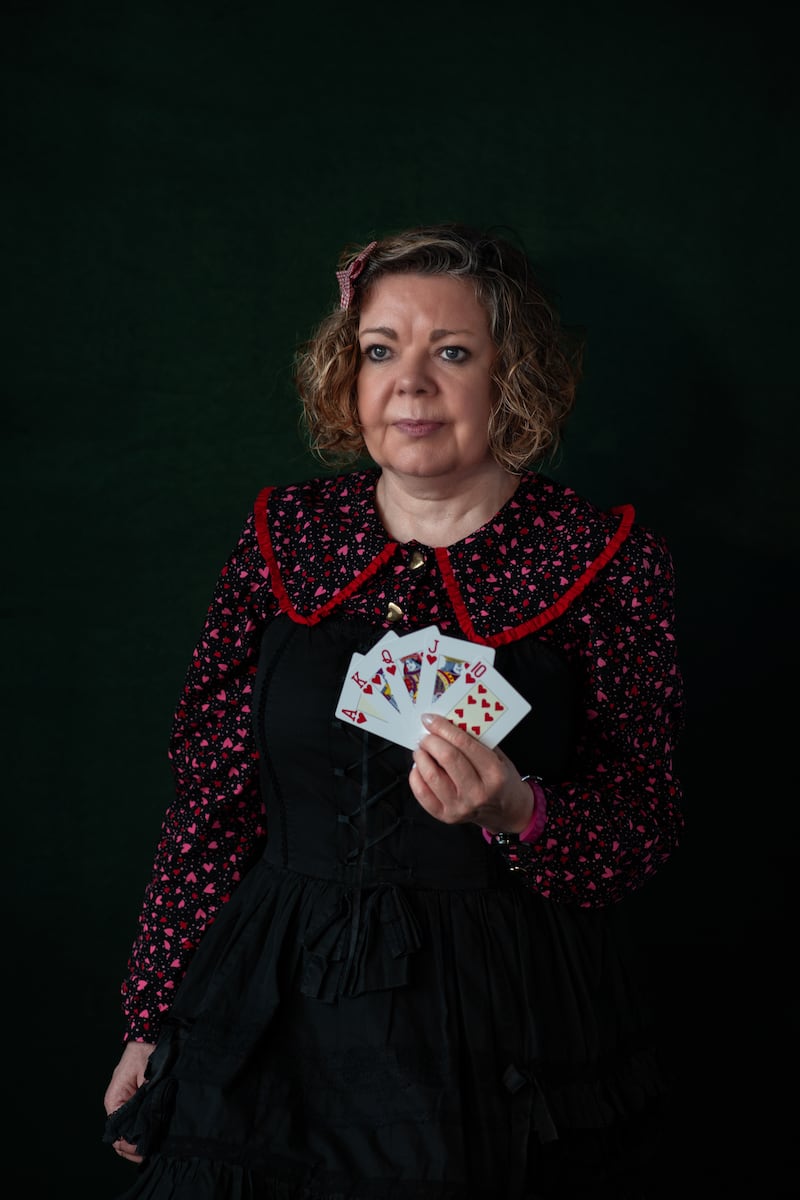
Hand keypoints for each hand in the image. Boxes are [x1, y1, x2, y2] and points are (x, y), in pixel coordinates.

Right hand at [103, 1040, 154, 1163]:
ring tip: (154, 1147)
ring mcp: (125, 1103)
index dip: (129, 1144)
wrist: (149, 1036)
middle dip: (134, 1146)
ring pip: (128, 1130)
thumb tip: (147, 1126)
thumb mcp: (146, 1078)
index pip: (116, 1133)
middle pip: (121, 1135)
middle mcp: (117, 1105)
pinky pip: (135, 1120)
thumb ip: (144, 1102)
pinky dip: (142, 1129)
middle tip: (151, 1152)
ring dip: (139, 1139)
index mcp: (114, 1100)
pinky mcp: (135, 1100)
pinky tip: (153, 1136)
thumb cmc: (145, 1054)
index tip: (143, 1149)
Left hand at [409, 712, 533, 832]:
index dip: (443, 727)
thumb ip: (475, 741)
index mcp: (494, 774)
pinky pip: (422, 793)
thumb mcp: (498, 757)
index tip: (430, 719)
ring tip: (422, 750)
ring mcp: (460, 807)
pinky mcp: (446, 816)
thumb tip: (446, 724)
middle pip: (446, 758)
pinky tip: (420, 768)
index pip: (464, 744)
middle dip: (431, 741)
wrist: (507, 811)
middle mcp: (477, 793)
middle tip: (426, 735)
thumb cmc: (501, 780)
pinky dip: (416, 776)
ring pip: (430, 775)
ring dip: (421, 757)